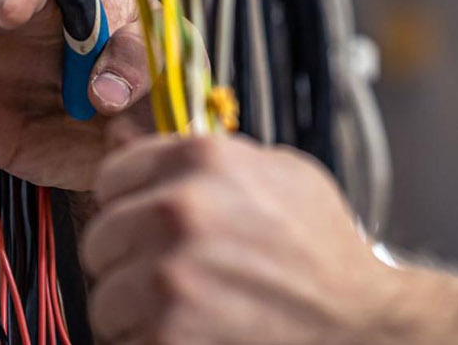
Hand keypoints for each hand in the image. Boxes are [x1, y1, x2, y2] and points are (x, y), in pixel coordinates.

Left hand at [81, 126, 403, 344]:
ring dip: (135, 310)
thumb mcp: (277, 172)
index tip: (148, 223)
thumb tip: (121, 133)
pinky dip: (150, 343)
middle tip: (173, 274)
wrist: (357, 321)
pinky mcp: (168, 334)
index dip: (130, 204)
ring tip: (185, 309)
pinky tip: (194, 333)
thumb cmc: (322, 247)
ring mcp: (170, 275)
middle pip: (99, 238)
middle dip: (129, 260)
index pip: (112, 176)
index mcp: (203, 159)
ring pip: (105, 297)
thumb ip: (199, 155)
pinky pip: (124, 341)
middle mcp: (180, 209)